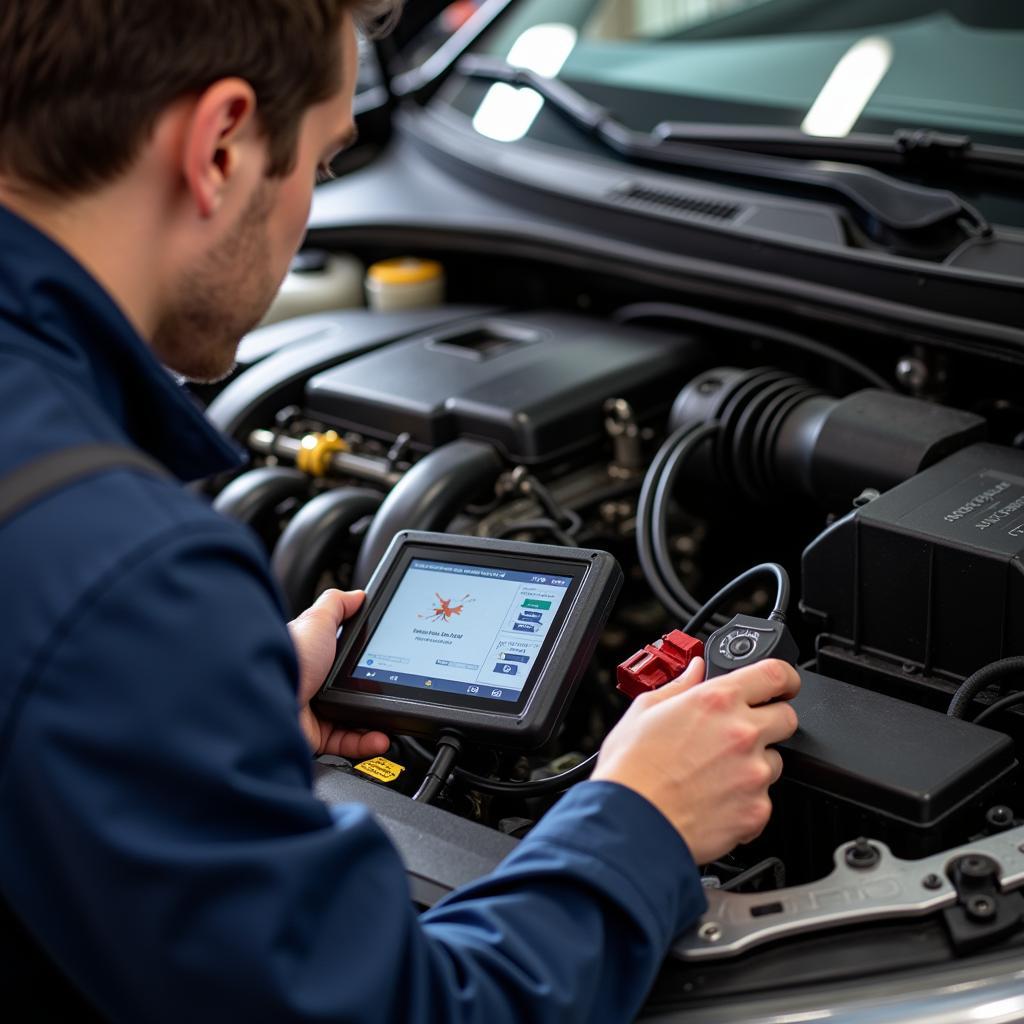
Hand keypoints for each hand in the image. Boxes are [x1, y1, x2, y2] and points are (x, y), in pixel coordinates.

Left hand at [289, 589, 389, 759]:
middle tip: (395, 694)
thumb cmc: (289, 656)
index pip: (345, 659)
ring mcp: (313, 711)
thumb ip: (337, 606)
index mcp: (314, 657)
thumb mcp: (317, 620)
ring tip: (392, 721)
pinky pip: (346, 741)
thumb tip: (358, 595)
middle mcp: (313, 684)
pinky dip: (365, 742)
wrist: (266, 696)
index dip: (367, 661)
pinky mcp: (314, 736)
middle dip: (377, 695)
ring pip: (353, 720)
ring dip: (376, 723)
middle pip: (353, 690)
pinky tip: (379, 737)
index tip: (388, 663)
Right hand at [592, 657, 799, 864]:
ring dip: (754, 764)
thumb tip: (695, 670)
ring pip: (775, 761)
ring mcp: (754, 773)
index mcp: (716, 700)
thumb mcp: (645, 710)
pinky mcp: (758, 810)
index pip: (775, 674)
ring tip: (715, 774)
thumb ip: (679, 685)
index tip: (783, 686)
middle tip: (740, 734)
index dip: (785, 678)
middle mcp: (742, 733)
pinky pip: (763, 800)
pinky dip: (745, 801)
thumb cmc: (631, 769)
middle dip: (770, 722)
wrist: (631, 823)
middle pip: (787, 718)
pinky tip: (714, 800)